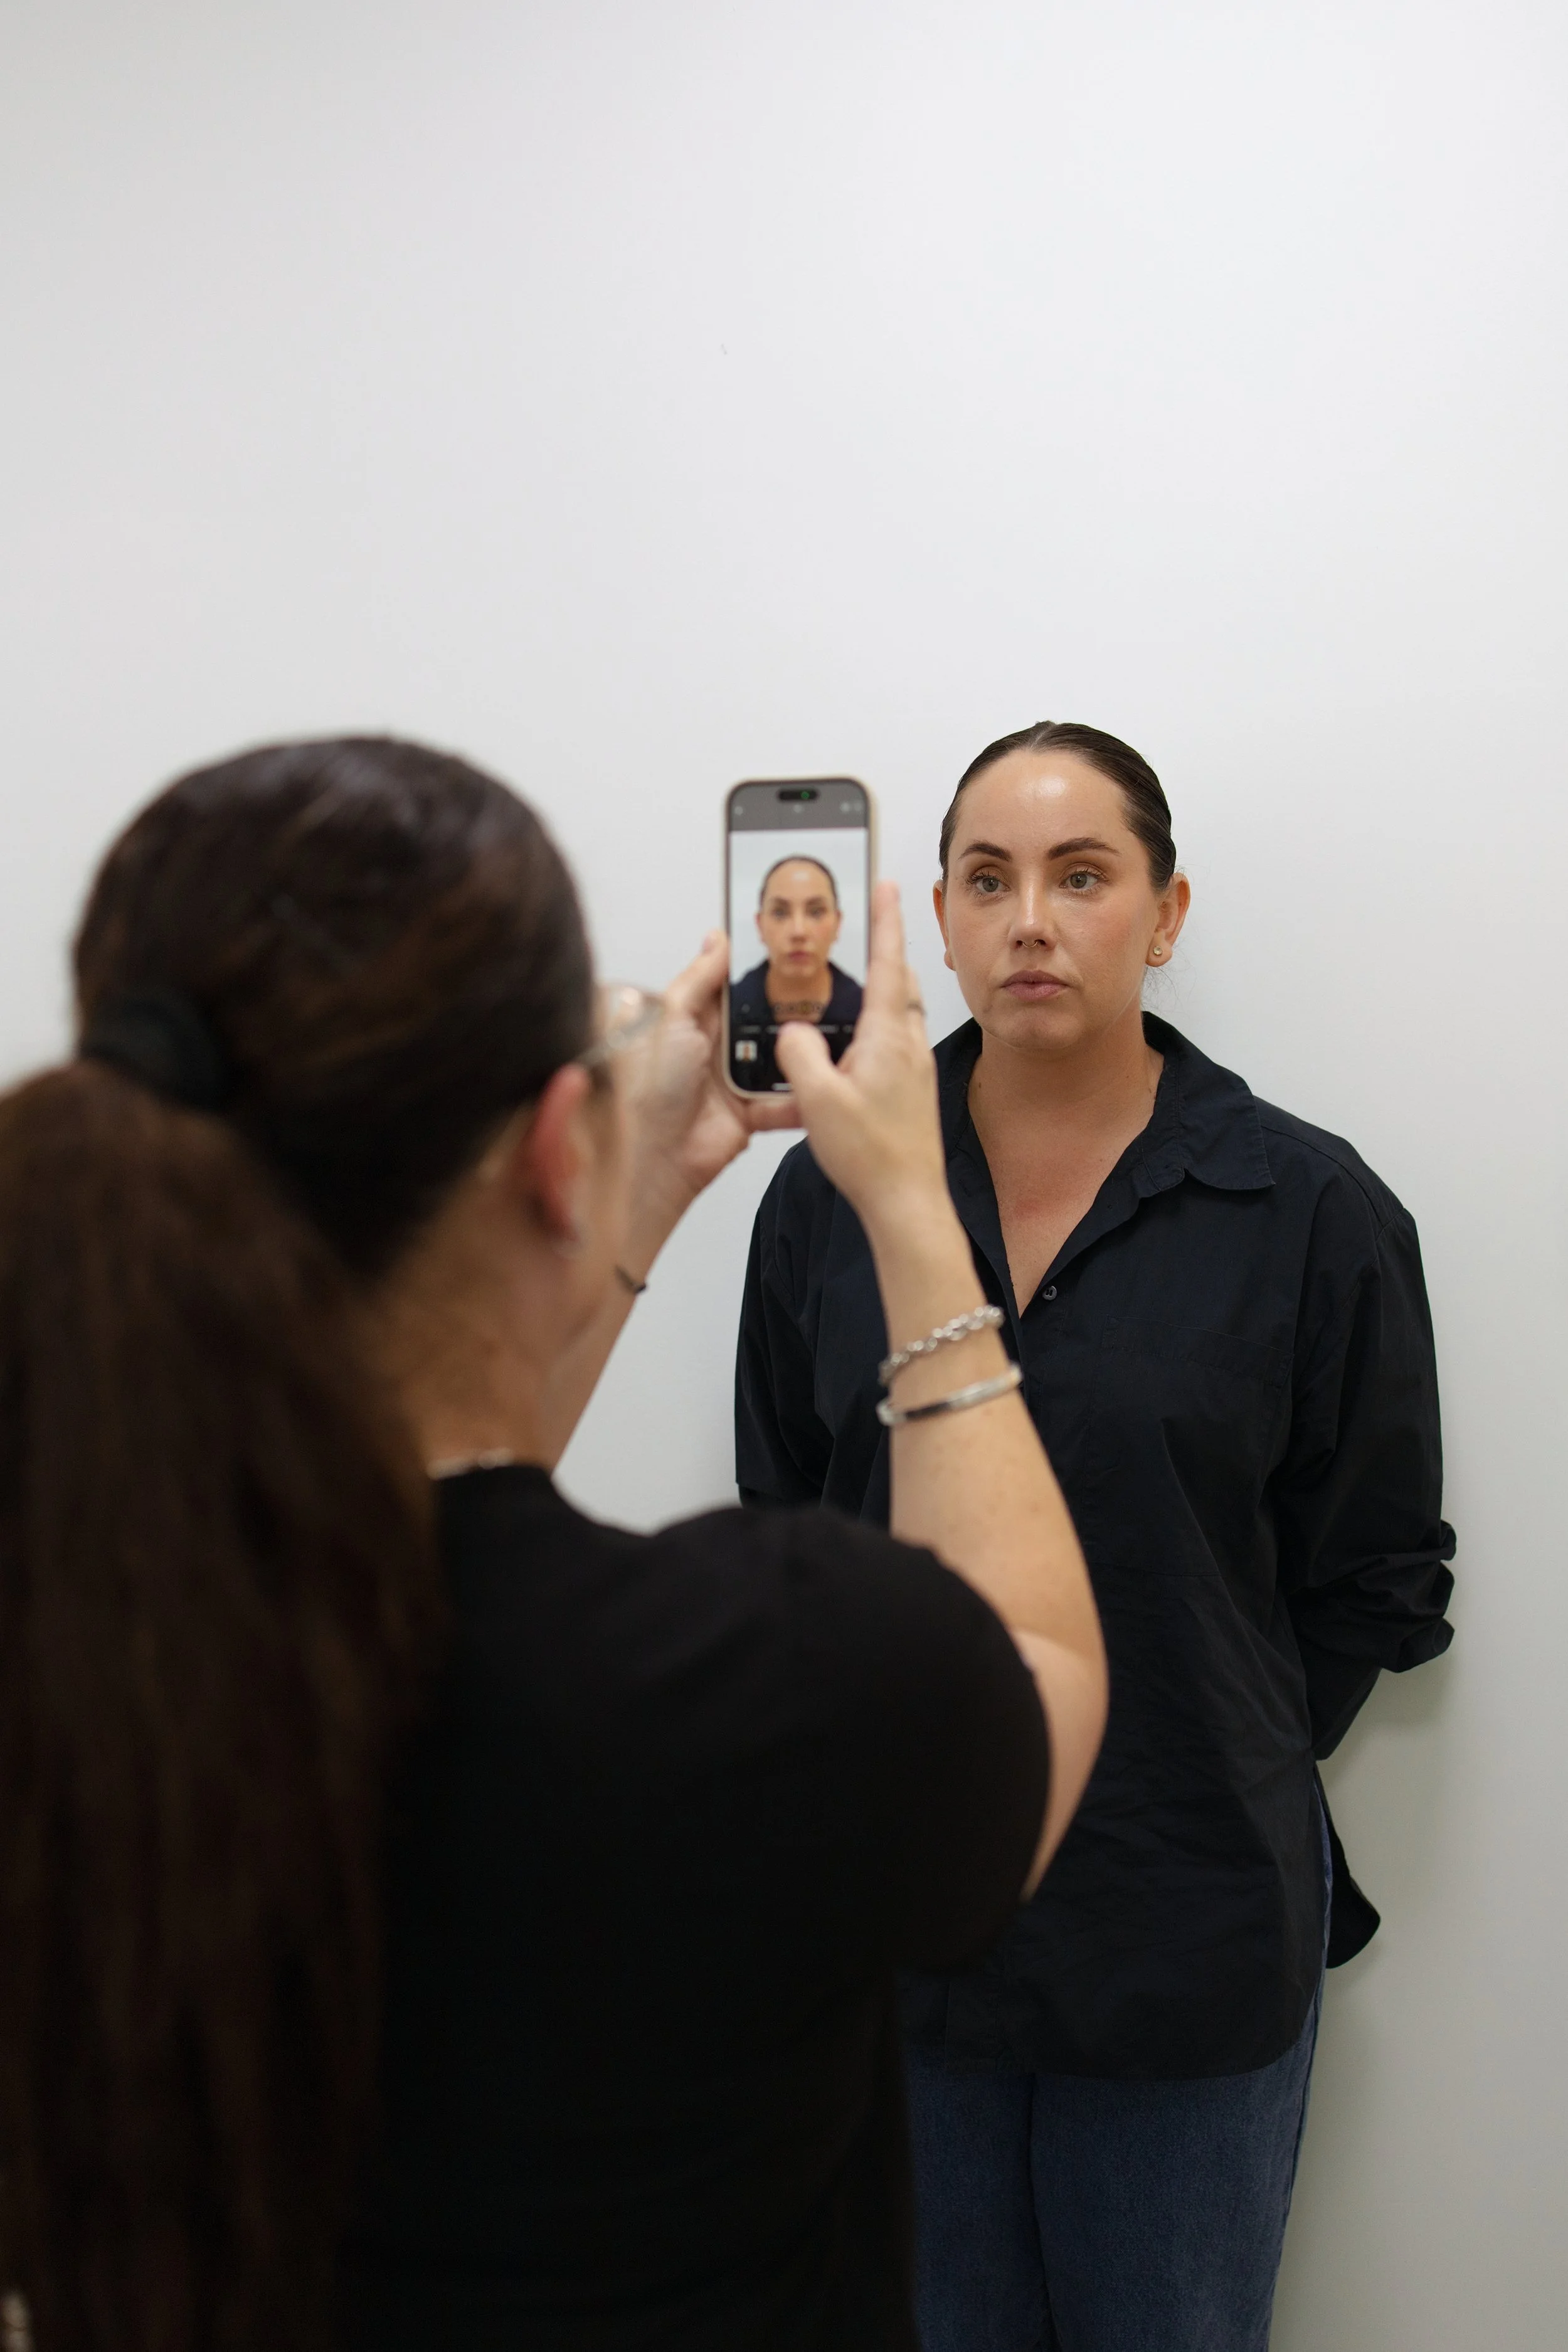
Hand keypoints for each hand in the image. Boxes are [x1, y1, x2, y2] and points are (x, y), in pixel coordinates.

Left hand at [619, 933, 798, 1269]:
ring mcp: (733, 1079)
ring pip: (777, 1055)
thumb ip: (697, 978)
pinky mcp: (750, 1111)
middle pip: (759, 1017)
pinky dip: (801, 1096)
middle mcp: (712, 1046)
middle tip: (826, 983)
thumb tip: (717, 938)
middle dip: (788, 1005)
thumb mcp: (671, 1019)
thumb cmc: (648, 1088)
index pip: (728, 983)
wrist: (655, 1157)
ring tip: (837, 1027)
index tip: (788, 947)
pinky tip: (826, 1080)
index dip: (754, 966)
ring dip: (799, 1049)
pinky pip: (783, 1099)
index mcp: (690, 1019)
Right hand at [774, 883, 950, 1237]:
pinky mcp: (911, 1092)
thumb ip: (799, 1055)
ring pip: (898, 1015)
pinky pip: (894, 1044)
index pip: (886, 962)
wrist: (908, 1202)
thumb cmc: (871, 1155)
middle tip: (871, 925)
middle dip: (885, 950)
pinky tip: (856, 1048)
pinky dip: (877, 1029)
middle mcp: (907, 1046)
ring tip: (853, 986)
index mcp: (886, 1037)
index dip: (886, 920)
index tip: (887, 884)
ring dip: (881, 992)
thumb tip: (793, 1032)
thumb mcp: (818, 1100)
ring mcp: (913, 1069)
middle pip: (898, 983)